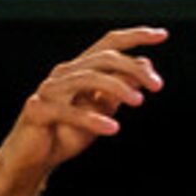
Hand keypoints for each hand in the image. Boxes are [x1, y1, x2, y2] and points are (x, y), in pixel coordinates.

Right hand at [5, 26, 167, 172]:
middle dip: (133, 68)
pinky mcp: (37, 111)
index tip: (162, 34)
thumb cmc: (66, 133)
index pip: (108, 44)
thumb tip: (146, 64)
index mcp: (80, 70)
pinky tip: (113, 127)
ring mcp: (48, 91)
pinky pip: (67, 111)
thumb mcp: (102, 110)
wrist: (33, 160)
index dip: (135, 36)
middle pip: (103, 58)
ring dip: (117, 87)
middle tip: (158, 86)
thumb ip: (120, 89)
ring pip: (86, 77)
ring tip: (138, 102)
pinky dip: (92, 119)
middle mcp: (64, 74)